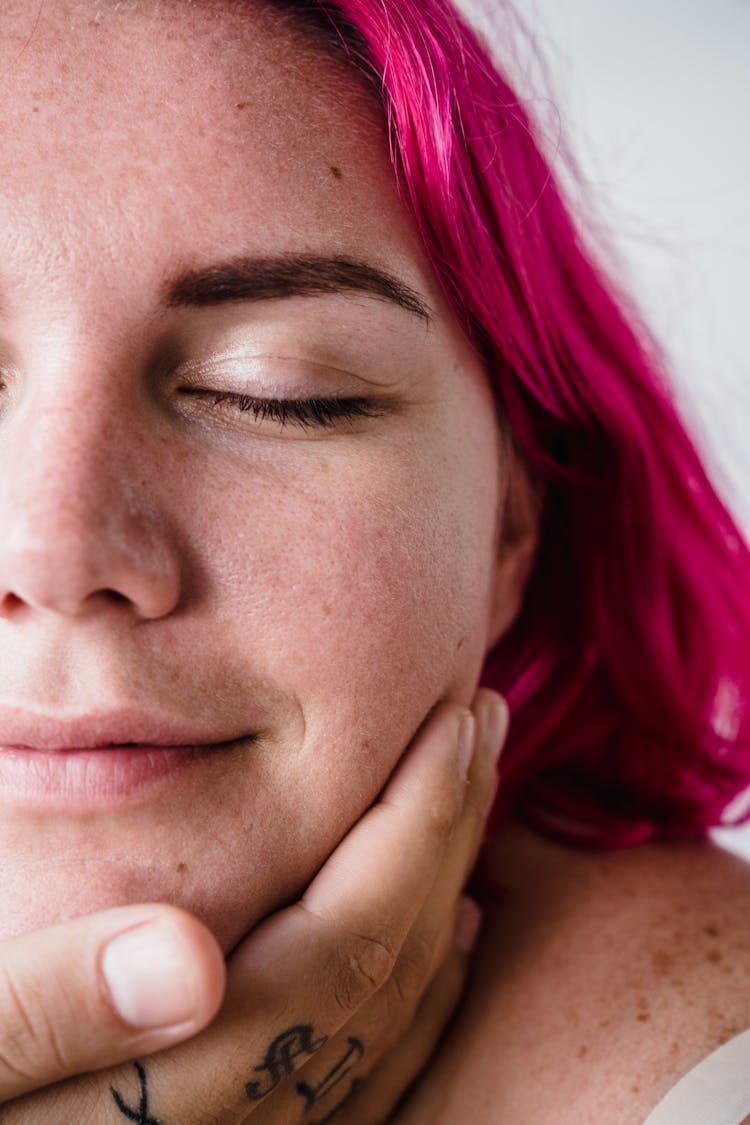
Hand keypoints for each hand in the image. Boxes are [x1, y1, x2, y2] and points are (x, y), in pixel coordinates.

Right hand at [0, 690, 506, 1122]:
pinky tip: (445, 933)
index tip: (453, 719)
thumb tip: (184, 959)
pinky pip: (370, 1070)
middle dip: (448, 833)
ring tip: (473, 792)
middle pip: (387, 973)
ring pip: (394, 1018)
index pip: (343, 946)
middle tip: (482, 719)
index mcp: (166, 1095)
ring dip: (444, 888)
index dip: (413, 826)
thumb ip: (40, 1014)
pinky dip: (422, 990)